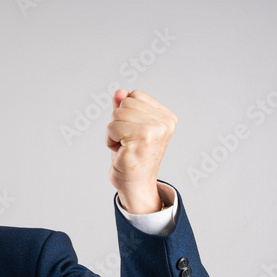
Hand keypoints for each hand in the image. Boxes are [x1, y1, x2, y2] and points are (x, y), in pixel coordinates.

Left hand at [105, 89, 176, 213]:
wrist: (135, 185)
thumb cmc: (131, 157)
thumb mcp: (127, 127)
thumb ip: (124, 108)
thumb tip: (119, 92)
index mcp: (166, 117)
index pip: (134, 96)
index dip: (125, 115)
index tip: (133, 135)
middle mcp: (165, 121)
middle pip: (125, 104)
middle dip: (118, 123)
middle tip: (128, 143)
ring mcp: (155, 129)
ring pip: (117, 114)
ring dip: (113, 133)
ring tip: (125, 148)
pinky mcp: (142, 137)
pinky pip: (112, 127)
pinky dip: (109, 141)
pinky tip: (122, 152)